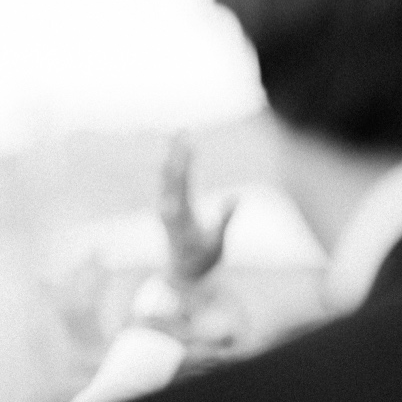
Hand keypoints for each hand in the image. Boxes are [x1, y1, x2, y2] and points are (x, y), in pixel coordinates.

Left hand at [158, 133, 234, 284]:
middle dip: (176, 150)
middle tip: (183, 128)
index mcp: (180, 217)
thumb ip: (224, 221)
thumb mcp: (217, 244)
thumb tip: (236, 196)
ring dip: (173, 152)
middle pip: (170, 174)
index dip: (184, 162)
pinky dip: (172, 162)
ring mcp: (164, 206)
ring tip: (180, 130)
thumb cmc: (202, 260)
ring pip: (166, 174)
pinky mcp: (166, 206)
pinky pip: (166, 179)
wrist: (181, 274)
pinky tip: (176, 147)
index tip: (189, 143)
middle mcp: (168, 208)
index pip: (181, 184)